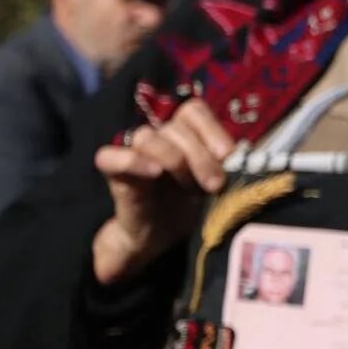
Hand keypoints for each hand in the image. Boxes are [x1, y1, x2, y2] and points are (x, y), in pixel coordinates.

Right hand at [91, 99, 235, 284]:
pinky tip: (154, 173)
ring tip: (190, 188)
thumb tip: (239, 155)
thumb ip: (222, 163)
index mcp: (184, 134)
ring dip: (174, 159)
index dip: (212, 129)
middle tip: (214, 184)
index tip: (228, 156)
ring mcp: (135, 153)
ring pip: (148, 136)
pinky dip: (130, 161)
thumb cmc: (191, 204)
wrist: (160, 237)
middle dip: (201, 156)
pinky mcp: (114, 174)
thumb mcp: (214, 181)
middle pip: (176, 127)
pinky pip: (108, 156)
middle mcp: (159, 137)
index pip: (193, 111)